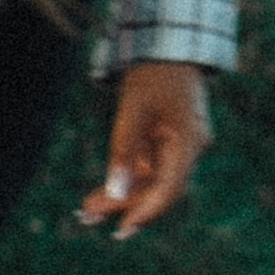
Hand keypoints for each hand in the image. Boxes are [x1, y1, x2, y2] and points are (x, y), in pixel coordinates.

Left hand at [78, 60, 210, 238]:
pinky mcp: (166, 142)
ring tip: (86, 211)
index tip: (122, 229)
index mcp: (189, 143)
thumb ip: (123, 151)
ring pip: (150, 182)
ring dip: (121, 196)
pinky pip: (146, 169)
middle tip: (88, 219)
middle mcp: (188, 150)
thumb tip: (114, 192)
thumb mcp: (133, 110)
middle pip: (158, 190)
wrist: (167, 46)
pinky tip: (100, 195)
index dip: (146, 212)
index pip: (170, 190)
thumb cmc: (153, 74)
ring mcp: (178, 147)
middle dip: (124, 206)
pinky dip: (125, 180)